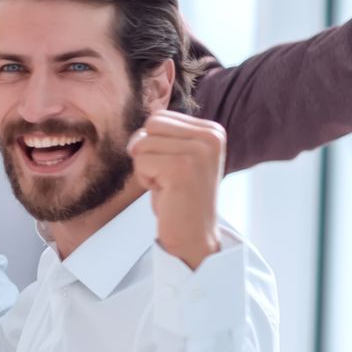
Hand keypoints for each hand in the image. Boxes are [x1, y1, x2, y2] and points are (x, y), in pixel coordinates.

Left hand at [128, 112, 225, 268]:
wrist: (193, 233)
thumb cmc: (178, 194)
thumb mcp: (177, 155)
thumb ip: (164, 134)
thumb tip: (139, 132)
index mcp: (212, 130)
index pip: (159, 118)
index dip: (154, 144)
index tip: (173, 167)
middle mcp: (211, 136)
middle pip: (150, 126)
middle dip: (148, 152)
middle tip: (167, 176)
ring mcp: (199, 151)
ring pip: (142, 143)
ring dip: (146, 167)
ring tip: (167, 184)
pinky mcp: (182, 168)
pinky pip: (140, 161)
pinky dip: (145, 179)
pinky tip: (165, 192)